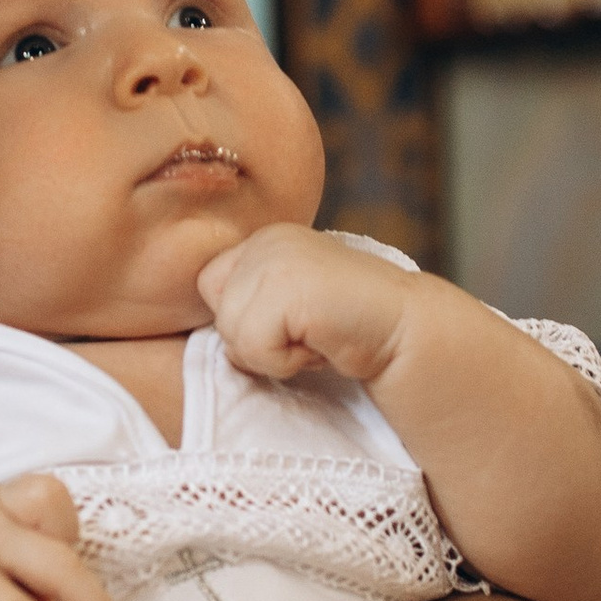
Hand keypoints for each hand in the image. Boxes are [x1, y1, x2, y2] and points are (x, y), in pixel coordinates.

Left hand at [197, 225, 412, 390]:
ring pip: (232, 334)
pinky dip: (286, 361)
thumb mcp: (287, 306)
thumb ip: (249, 303)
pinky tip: (322, 344)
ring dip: (275, 354)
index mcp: (263, 238)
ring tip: (318, 337)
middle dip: (258, 340)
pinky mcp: (288, 286)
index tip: (296, 324)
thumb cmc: (347, 331)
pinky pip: (253, 347)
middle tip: (309, 332)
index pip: (208, 287)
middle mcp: (265, 239)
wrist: (408, 332)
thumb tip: (192, 332)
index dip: (247, 321)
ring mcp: (277, 258)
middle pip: (217, 313)